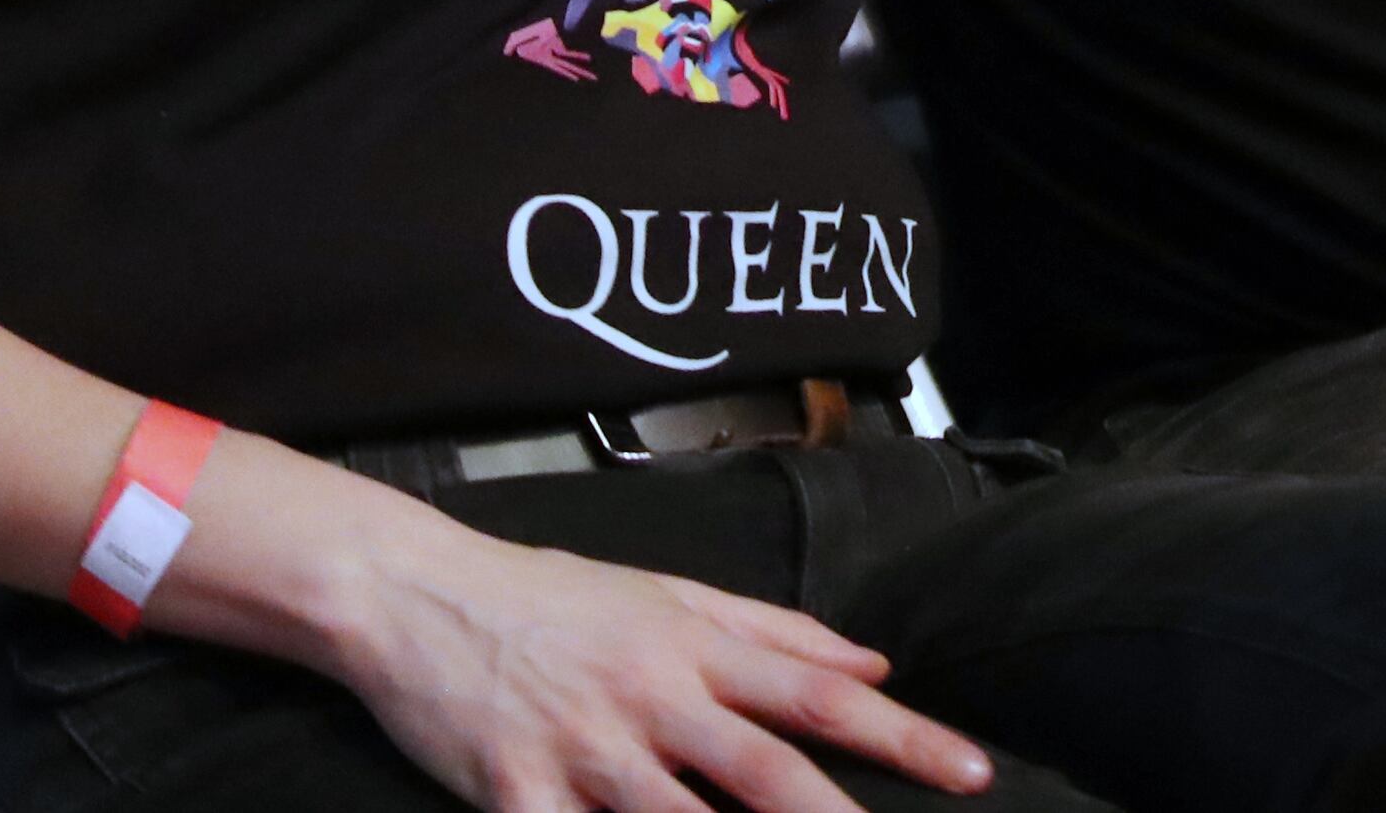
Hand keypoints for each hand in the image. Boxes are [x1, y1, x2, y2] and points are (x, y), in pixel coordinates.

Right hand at [323, 513, 993, 812]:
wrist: (414, 596)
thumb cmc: (551, 595)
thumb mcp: (668, 593)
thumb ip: (773, 630)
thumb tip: (873, 660)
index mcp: (695, 648)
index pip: (821, 691)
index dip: (901, 735)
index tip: (970, 770)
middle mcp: (653, 700)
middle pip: (766, 768)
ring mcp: (585, 753)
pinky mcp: (518, 795)